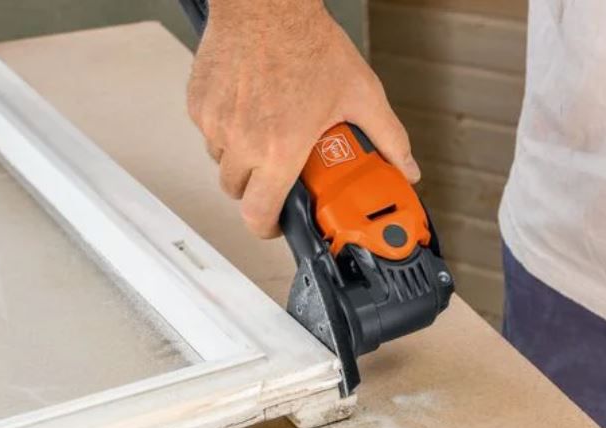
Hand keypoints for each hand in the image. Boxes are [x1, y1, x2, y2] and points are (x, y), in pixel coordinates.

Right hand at [187, 0, 418, 237]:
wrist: (267, 4)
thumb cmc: (307, 43)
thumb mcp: (360, 94)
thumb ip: (388, 138)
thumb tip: (406, 167)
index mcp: (280, 148)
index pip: (258, 213)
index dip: (267, 227)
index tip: (277, 224)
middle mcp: (242, 141)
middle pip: (238, 192)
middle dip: (257, 189)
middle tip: (277, 171)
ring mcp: (216, 123)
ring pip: (222, 163)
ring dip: (242, 159)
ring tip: (266, 132)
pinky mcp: (199, 104)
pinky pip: (209, 133)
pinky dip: (226, 130)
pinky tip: (249, 108)